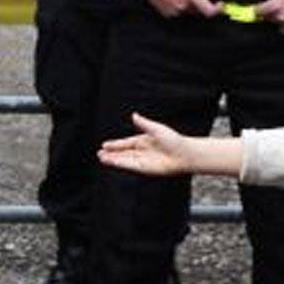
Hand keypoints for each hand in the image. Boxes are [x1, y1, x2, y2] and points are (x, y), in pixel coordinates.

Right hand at [100, 112, 244, 177]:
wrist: (184, 154)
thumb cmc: (173, 140)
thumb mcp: (156, 128)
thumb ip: (143, 123)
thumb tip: (134, 115)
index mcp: (144, 141)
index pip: (126, 143)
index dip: (115, 144)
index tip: (105, 145)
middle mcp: (142, 151)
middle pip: (123, 153)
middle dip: (111, 153)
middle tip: (99, 153)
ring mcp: (143, 160)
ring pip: (124, 160)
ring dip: (113, 159)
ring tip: (101, 158)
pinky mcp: (145, 168)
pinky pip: (130, 165)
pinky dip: (120, 164)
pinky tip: (112, 162)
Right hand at [135, 0, 220, 18]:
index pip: (209, 11)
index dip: (218, 10)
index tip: (220, 4)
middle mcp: (181, 6)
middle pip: (199, 11)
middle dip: (202, 3)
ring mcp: (172, 11)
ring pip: (188, 13)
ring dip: (191, 5)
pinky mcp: (164, 12)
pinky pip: (178, 13)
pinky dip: (180, 6)